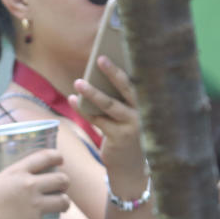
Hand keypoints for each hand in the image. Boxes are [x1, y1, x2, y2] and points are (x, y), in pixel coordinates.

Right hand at [0, 149, 69, 218]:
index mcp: (16, 172)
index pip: (45, 157)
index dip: (57, 156)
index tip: (60, 159)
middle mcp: (29, 186)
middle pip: (61, 179)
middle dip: (65, 182)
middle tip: (61, 187)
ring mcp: (34, 206)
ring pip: (63, 202)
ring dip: (63, 204)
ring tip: (60, 207)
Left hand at [71, 56, 146, 189]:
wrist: (130, 167)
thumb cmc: (126, 134)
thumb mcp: (127, 115)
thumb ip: (119, 98)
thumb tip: (97, 76)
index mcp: (146, 103)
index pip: (137, 80)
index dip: (128, 65)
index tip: (117, 51)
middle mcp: (142, 112)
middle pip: (126, 88)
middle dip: (113, 72)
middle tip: (100, 58)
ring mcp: (131, 125)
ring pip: (109, 105)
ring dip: (92, 92)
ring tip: (78, 82)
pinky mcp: (118, 137)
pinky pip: (97, 120)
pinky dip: (83, 109)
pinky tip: (73, 99)